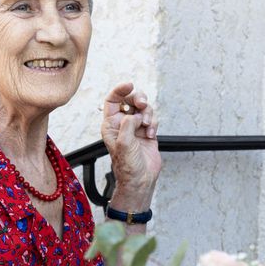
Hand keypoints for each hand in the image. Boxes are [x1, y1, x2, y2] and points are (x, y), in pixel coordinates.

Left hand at [101, 83, 160, 208]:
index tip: (129, 85)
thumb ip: (127, 124)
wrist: (140, 180)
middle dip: (138, 99)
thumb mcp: (123, 143)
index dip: (120, 90)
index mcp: (111, 125)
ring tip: (147, 126)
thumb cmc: (127, 166)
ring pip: (143, 108)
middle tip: (142, 105)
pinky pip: (152, 119)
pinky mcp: (147, 132)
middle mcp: (122, 124)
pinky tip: (151, 134)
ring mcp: (135, 128)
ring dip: (147, 113)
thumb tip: (134, 115)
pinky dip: (153, 123)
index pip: (112, 100)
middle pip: (130, 100)